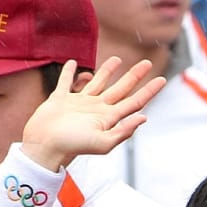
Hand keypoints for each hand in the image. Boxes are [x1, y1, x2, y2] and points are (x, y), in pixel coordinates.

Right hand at [20, 58, 165, 171]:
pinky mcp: (60, 99)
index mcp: (108, 118)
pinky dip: (70, 72)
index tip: (162, 79)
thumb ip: (123, 132)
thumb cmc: (72, 145)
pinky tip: (74, 63)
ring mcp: (79, 103)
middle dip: (134, 76)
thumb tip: (144, 118)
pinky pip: (66, 81)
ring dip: (107, 71)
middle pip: (120, 89)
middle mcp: (96, 108)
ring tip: (117, 59)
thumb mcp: (101, 142)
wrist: (43, 147)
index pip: (134, 102)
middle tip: (146, 63)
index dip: (149, 91)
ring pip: (97, 82)